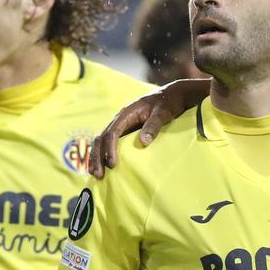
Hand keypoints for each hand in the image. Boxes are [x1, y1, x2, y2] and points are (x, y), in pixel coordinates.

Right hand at [89, 78, 210, 177]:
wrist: (172, 95)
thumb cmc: (168, 103)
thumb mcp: (163, 113)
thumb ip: (153, 126)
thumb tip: (143, 142)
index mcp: (126, 114)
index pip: (112, 132)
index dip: (110, 149)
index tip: (112, 164)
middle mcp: (119, 119)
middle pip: (101, 138)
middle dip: (98, 156)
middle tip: (99, 174)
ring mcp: (121, 125)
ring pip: (102, 141)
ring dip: (97, 157)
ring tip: (97, 174)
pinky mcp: (125, 131)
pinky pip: (109, 143)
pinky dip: (104, 154)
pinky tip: (104, 167)